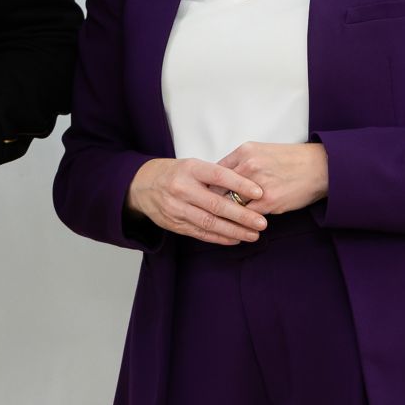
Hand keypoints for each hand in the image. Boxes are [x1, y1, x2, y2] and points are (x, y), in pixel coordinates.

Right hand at [127, 158, 266, 244]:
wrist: (142, 185)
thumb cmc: (175, 173)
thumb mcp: (192, 166)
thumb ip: (216, 176)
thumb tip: (248, 187)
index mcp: (189, 169)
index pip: (218, 175)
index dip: (240, 184)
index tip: (259, 192)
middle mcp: (181, 188)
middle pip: (216, 204)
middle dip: (242, 215)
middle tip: (262, 222)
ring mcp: (176, 208)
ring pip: (210, 222)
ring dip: (234, 230)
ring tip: (254, 234)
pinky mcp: (174, 224)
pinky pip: (201, 233)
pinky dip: (220, 237)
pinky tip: (236, 238)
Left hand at [217, 142, 328, 215]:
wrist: (320, 167)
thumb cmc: (290, 160)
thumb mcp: (260, 150)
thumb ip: (239, 162)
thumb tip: (218, 177)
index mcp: (244, 151)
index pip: (214, 172)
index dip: (207, 186)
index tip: (203, 195)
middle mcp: (249, 166)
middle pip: (217, 189)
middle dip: (211, 201)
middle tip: (206, 211)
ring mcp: (258, 185)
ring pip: (230, 204)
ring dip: (226, 214)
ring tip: (221, 220)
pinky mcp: (269, 202)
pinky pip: (247, 215)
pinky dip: (242, 221)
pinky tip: (240, 225)